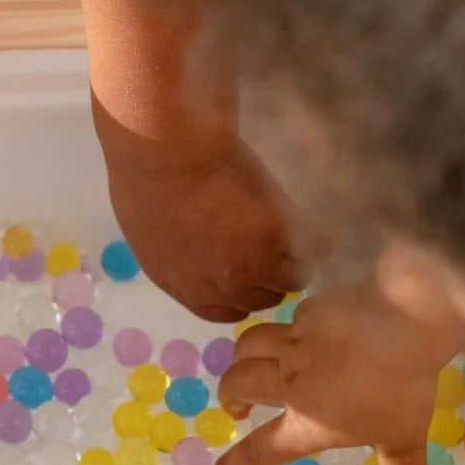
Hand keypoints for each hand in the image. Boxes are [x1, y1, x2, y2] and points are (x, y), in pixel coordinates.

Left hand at [101, 130, 299, 321]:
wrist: (165, 152)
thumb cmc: (147, 174)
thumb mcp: (152, 227)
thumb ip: (179, 249)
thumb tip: (194, 248)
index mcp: (183, 286)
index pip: (224, 311)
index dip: (240, 291)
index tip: (248, 270)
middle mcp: (220, 287)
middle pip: (262, 299)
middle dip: (270, 276)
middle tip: (278, 246)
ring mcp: (252, 268)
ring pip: (293, 279)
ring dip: (297, 259)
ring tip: (297, 232)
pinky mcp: (278, 241)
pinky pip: (313, 248)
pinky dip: (318, 237)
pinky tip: (308, 218)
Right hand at [214, 279, 459, 464]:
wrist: (403, 320)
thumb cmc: (400, 387)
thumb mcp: (405, 440)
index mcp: (308, 421)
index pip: (263, 448)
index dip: (238, 464)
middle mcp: (291, 381)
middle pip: (240, 384)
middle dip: (231, 395)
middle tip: (237, 406)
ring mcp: (298, 340)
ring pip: (250, 344)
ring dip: (243, 356)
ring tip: (250, 362)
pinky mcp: (311, 308)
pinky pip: (289, 319)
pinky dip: (289, 328)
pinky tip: (304, 327)